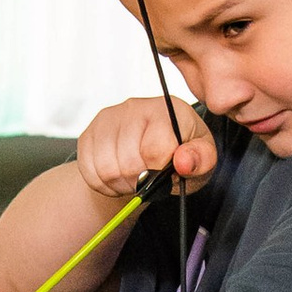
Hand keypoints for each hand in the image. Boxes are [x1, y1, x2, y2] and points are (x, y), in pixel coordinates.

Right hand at [75, 94, 215, 204]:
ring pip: (106, 168)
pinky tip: (118, 177)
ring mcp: (109, 118)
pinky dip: (103, 184)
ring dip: (121, 184)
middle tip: (149, 180)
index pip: (155, 148)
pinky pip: (89, 169)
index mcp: (168, 109)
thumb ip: (200, 160)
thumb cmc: (181, 154)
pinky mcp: (90, 132)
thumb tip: (183, 162)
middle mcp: (136, 106)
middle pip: (128, 161)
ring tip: (134, 179)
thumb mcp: (203, 160)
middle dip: (140, 181)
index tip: (165, 173)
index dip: (159, 171)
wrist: (151, 154)